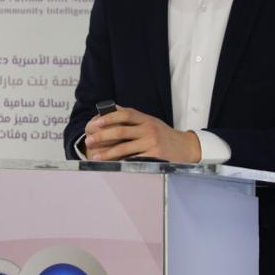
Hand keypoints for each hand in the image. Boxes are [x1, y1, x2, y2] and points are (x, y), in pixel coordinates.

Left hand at [84, 105, 201, 162]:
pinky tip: (111, 165)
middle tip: (89, 141)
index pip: (125, 114)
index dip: (109, 117)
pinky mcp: (154, 156)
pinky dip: (121, 163)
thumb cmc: (163, 134)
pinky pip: (133, 160)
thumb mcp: (150, 121)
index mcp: (146, 119)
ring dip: (107, 153)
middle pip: (121, 131)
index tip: (95, 123)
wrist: (185, 147)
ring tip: (96, 156)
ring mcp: (152, 143)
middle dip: (102, 136)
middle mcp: (149, 129)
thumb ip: (133, 117)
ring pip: (124, 148)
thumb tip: (111, 110)